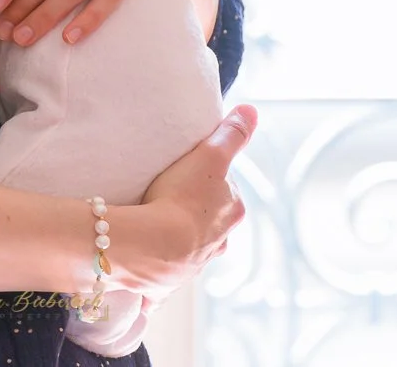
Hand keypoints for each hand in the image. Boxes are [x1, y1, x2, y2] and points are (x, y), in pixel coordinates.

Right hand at [107, 105, 256, 297]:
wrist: (154, 244)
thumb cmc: (183, 197)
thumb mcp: (209, 156)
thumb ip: (231, 134)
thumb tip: (252, 112)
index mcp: (231, 214)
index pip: (225, 193)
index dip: (207, 181)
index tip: (187, 175)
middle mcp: (218, 244)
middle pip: (209, 223)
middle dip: (195, 214)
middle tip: (167, 197)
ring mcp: (193, 266)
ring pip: (189, 249)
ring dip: (177, 242)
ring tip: (152, 228)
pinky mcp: (166, 283)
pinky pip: (162, 278)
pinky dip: (156, 274)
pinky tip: (143, 273)